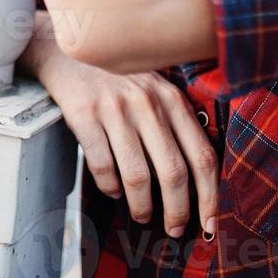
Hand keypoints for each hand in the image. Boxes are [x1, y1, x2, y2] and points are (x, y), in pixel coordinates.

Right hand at [30, 29, 218, 237]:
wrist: (67, 50)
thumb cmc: (116, 77)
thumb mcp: (154, 88)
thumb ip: (174, 121)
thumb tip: (195, 180)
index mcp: (171, 98)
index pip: (202, 155)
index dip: (210, 195)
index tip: (208, 222)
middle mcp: (147, 103)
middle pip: (173, 172)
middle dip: (177, 209)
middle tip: (174, 228)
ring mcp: (115, 108)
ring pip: (137, 175)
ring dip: (142, 205)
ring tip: (142, 214)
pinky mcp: (84, 113)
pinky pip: (102, 165)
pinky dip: (109, 187)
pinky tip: (112, 190)